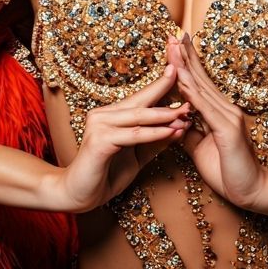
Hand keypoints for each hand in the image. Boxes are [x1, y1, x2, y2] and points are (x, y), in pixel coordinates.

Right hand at [56, 62, 192, 212]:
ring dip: (165, 115)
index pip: (141, 97)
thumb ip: (154, 142)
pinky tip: (170, 132)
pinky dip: (154, 133)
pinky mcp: (100, 141)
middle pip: (141, 100)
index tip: (180, 72)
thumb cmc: (105, 175)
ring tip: (186, 112)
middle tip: (189, 82)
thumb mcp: (137, 156)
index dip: (161, 85)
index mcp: (112, 114)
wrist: (78, 196)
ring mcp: (100, 125)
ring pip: (139, 116)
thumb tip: (179, 128)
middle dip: (166, 91)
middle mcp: (104, 114)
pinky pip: (133, 135)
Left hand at [169, 32, 267, 210]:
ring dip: (185, 67)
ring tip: (173, 49)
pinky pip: (205, 109)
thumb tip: (172, 118)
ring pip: (201, 88)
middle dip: (185, 55)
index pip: (199, 81)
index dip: (186, 62)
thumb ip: (188, 130)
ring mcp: (228, 116)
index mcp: (219, 111)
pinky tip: (181, 80)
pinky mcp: (228, 130)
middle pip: (200, 77)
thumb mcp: (200, 146)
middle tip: (173, 34)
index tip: (174, 44)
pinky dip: (192, 93)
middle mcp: (225, 107)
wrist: (251, 191)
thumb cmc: (227, 170)